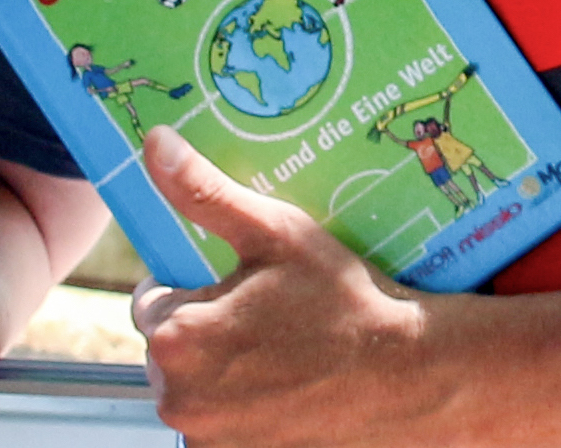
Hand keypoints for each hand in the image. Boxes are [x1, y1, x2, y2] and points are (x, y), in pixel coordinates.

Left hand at [133, 127, 436, 447]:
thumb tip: (154, 142)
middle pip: (171, 345)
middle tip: (264, 306)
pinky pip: (225, 420)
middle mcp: (179, 401)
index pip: (153, 297)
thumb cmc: (340, 299)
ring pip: (197, 385)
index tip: (239, 276)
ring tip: (282, 343)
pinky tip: (290, 381)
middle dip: (205, 324)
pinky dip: (247, 402)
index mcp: (176, 339)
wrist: (408, 378)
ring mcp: (210, 439)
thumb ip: (203, 190)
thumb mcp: (274, 230)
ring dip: (223, 365)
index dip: (194, 281)